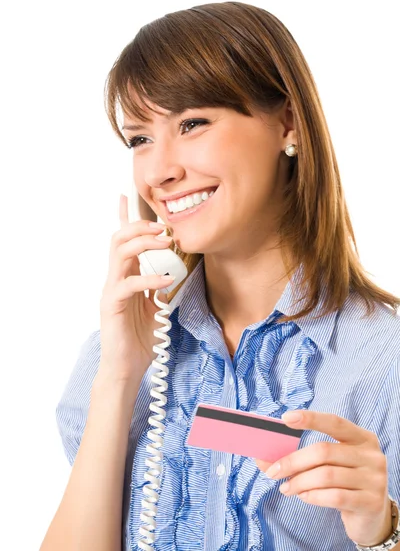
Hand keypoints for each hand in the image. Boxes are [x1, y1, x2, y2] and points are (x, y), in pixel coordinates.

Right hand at [98, 194, 174, 381]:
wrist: (127, 366)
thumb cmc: (140, 338)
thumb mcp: (157, 307)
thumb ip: (162, 288)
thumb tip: (177, 271)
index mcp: (126, 275)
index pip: (122, 240)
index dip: (123, 217)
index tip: (126, 195)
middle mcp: (116, 278)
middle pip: (120, 238)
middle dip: (140, 226)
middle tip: (164, 227)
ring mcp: (112, 289)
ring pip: (120, 252)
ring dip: (144, 242)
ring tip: (166, 242)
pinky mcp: (111, 304)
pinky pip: (128, 283)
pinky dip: (149, 278)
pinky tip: (166, 280)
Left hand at [255, 410, 392, 546]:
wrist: (373, 516)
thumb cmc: (344, 482)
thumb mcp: (329, 465)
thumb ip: (302, 457)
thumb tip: (262, 458)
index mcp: (362, 437)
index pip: (334, 422)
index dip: (310, 418)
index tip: (285, 418)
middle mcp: (372, 455)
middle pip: (324, 451)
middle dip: (293, 461)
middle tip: (273, 472)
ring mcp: (375, 479)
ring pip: (326, 476)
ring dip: (299, 482)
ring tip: (286, 488)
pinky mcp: (371, 502)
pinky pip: (334, 496)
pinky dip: (312, 496)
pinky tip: (303, 496)